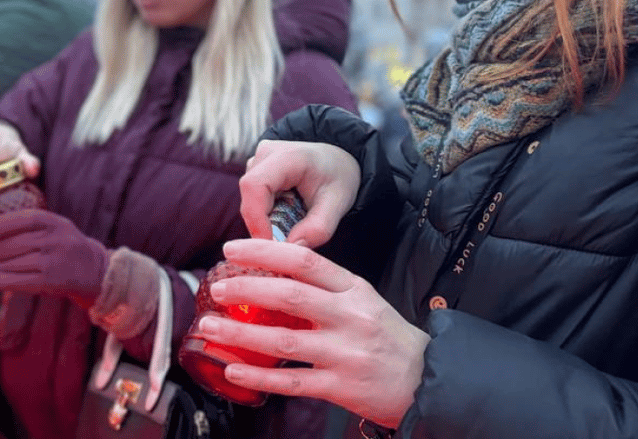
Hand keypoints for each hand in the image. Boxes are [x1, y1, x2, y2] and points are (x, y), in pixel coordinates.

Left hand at [0, 210, 106, 306]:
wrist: (96, 270)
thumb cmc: (64, 247)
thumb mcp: (53, 227)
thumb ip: (27, 226)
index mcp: (52, 221)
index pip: (20, 220)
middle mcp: (53, 239)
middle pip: (11, 244)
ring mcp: (53, 260)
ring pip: (11, 263)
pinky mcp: (51, 281)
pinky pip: (18, 281)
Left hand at [196, 239, 428, 428]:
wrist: (427, 380)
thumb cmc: (387, 336)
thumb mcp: (363, 299)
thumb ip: (324, 286)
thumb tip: (272, 270)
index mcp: (354, 290)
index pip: (305, 262)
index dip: (264, 252)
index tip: (232, 250)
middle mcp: (349, 318)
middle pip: (290, 296)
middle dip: (247, 289)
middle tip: (218, 288)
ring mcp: (344, 353)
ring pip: (283, 340)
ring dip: (240, 334)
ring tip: (209, 327)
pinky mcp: (341, 387)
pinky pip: (292, 381)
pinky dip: (259, 376)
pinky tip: (232, 370)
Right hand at [240, 140, 359, 247]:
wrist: (336, 161)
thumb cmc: (338, 177)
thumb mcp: (338, 204)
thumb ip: (318, 228)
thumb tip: (291, 247)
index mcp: (288, 156)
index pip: (255, 186)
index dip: (255, 217)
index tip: (270, 244)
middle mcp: (265, 154)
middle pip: (248, 196)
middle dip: (261, 224)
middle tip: (285, 242)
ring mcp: (256, 160)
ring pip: (248, 200)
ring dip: (264, 219)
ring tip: (292, 223)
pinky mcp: (253, 170)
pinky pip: (250, 199)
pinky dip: (264, 214)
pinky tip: (285, 214)